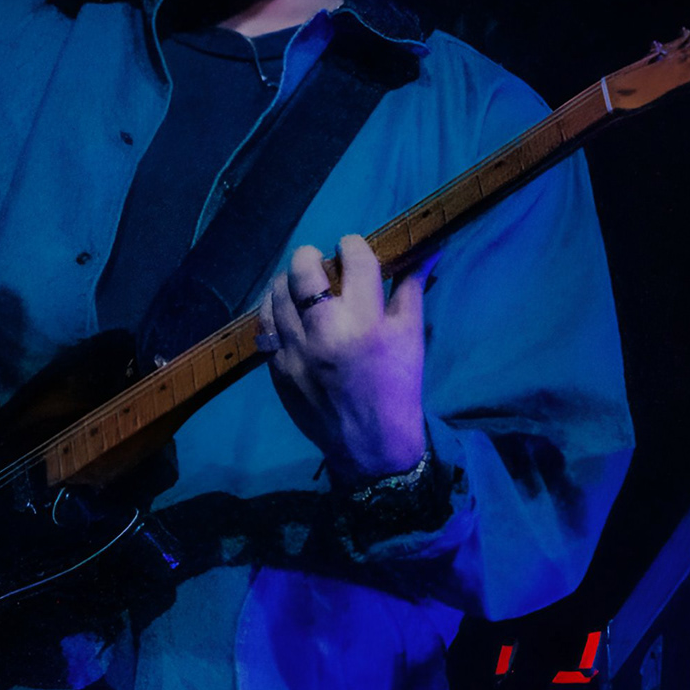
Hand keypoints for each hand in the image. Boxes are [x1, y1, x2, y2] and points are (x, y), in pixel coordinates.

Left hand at [259, 230, 427, 482]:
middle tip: (319, 262)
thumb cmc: (397, 387)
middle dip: (310, 256)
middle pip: (302, 270)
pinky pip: (264, 324)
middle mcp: (326, 332)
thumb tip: (425, 248)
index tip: (350, 249)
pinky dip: (273, 309)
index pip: (353, 259)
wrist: (370, 444)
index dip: (351, 245)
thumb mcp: (411, 337)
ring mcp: (295, 351)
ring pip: (276, 293)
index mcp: (366, 321)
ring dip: (287, 280)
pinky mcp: (276, 368)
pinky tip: (285, 308)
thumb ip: (411, 288)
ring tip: (300, 284)